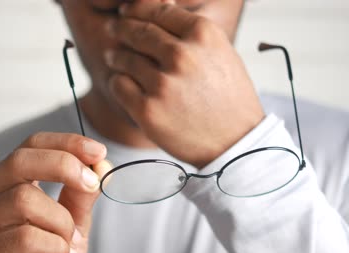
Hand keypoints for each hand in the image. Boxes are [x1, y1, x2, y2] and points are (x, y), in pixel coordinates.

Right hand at [0, 132, 110, 252]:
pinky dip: (55, 246)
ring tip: (70, 241)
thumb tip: (101, 166)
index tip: (99, 151)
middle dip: (63, 166)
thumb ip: (82, 194)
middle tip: (92, 184)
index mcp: (7, 181)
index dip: (67, 143)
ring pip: (23, 199)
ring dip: (61, 221)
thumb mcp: (72, 221)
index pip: (31, 145)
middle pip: (19, 161)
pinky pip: (25, 236)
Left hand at [105, 1, 264, 167]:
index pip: (157, 10)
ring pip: (123, 58)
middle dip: (121, 28)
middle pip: (137, 31)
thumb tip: (161, 6)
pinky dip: (117, 81)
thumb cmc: (229, 97)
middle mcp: (182, 56)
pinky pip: (118, 85)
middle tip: (113, 29)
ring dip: (115, 56)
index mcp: (203, 35)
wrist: (235, 143)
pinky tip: (122, 82)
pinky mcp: (148, 110)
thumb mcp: (220, 53)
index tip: (126, 11)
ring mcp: (163, 84)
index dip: (136, 9)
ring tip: (114, 57)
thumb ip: (190, 30)